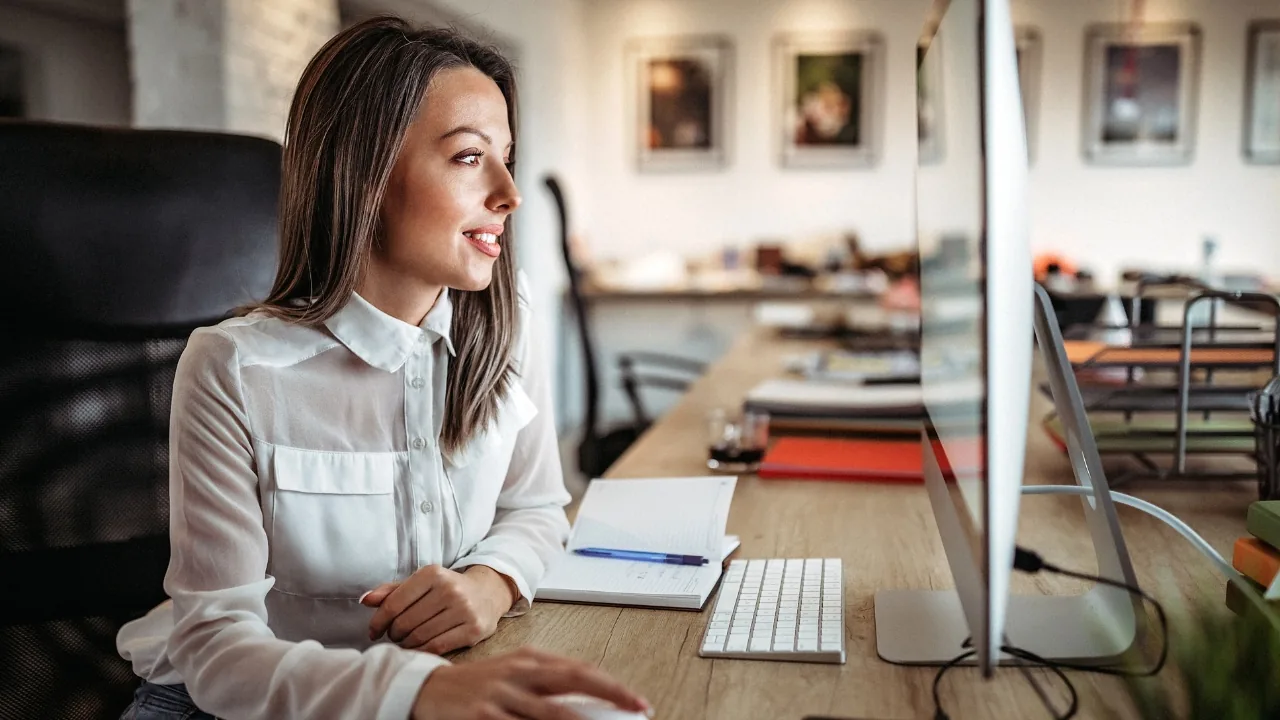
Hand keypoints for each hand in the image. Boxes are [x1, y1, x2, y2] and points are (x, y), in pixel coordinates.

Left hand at [363, 565, 516, 653]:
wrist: (487, 593)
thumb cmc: (446, 589)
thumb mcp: (422, 583)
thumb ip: (393, 591)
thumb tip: (365, 600)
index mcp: (433, 573)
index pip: (394, 603)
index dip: (378, 621)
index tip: (373, 631)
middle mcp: (449, 589)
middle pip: (405, 622)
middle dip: (393, 633)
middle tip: (394, 635)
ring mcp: (464, 610)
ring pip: (419, 636)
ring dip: (406, 644)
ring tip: (406, 641)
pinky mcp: (474, 629)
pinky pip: (437, 646)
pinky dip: (422, 651)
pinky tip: (419, 648)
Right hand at [411, 646, 650, 719]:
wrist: (427, 687)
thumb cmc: (479, 684)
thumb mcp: (515, 675)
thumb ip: (549, 684)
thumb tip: (591, 702)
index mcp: (531, 660)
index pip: (581, 670)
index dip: (612, 686)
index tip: (636, 701)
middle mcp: (520, 673)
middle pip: (574, 682)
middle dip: (610, 695)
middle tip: (636, 708)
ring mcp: (501, 695)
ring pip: (551, 713)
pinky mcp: (483, 716)